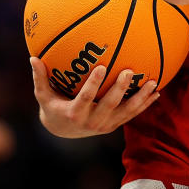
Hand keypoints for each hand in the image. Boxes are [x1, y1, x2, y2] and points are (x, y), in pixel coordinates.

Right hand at [30, 57, 158, 137]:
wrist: (63, 131)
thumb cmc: (53, 106)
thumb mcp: (43, 95)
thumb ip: (40, 78)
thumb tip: (32, 57)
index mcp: (75, 113)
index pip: (85, 98)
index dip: (94, 84)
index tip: (101, 67)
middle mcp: (92, 121)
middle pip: (110, 105)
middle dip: (120, 89)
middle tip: (129, 71)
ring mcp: (106, 125)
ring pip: (126, 112)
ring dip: (141, 98)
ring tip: (152, 83)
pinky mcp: (115, 125)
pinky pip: (132, 114)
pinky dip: (144, 104)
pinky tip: (156, 92)